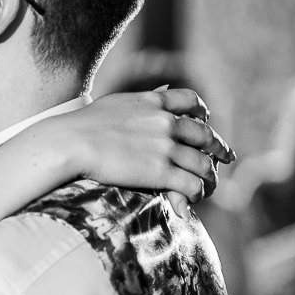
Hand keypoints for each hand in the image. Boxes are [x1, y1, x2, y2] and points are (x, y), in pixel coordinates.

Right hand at [61, 88, 235, 217]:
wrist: (70, 142)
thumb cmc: (80, 126)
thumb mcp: (115, 103)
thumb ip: (139, 102)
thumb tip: (154, 95)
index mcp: (154, 102)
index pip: (191, 101)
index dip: (203, 113)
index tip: (206, 121)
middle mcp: (165, 122)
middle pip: (204, 135)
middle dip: (218, 148)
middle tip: (225, 158)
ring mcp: (165, 147)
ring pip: (203, 163)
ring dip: (209, 178)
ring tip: (207, 188)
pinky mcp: (160, 172)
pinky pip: (191, 184)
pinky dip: (197, 193)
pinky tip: (192, 200)